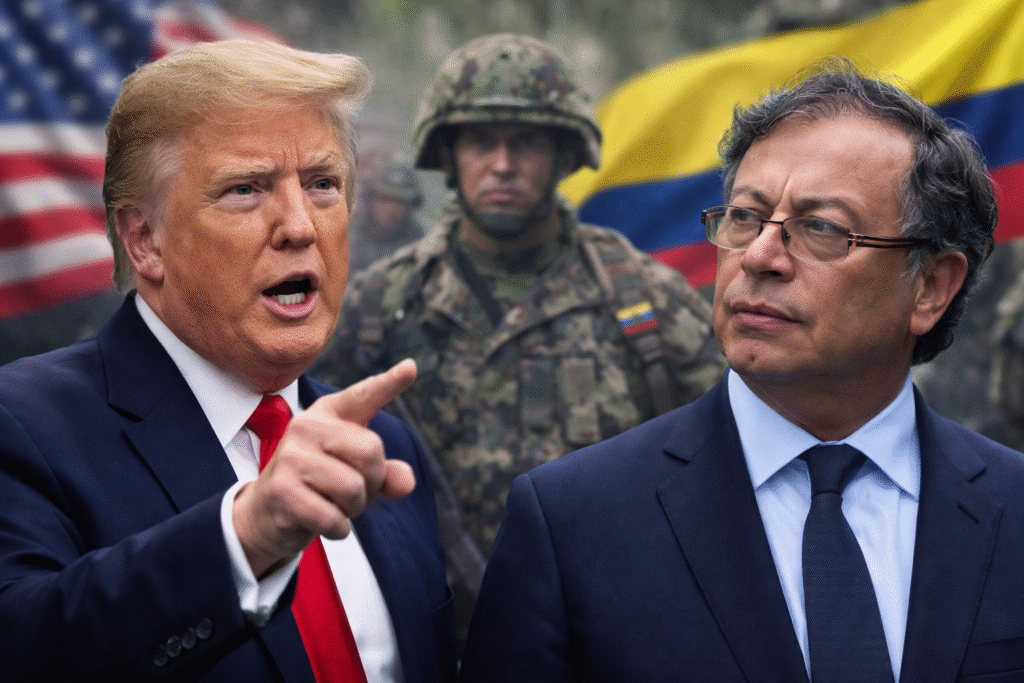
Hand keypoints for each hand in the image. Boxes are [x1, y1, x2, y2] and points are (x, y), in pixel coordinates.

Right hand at [232, 359, 416, 577]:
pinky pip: (334, 517)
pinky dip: (338, 528)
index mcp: (329, 413)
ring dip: (354, 509)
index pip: (364, 396)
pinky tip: (323, 522)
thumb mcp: (357, 473)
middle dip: (373, 482)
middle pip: (371, 452)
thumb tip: (405, 483)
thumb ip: (387, 474)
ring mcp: (290, 456)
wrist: (267, 512)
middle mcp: (307, 426)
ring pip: (354, 488)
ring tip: (334, 505)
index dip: (390, 383)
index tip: (411, 368)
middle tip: (353, 493)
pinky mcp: (282, 490)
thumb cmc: (320, 484)